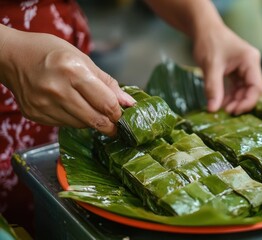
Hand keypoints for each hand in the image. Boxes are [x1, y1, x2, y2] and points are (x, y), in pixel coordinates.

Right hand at [0, 25, 134, 136]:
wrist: (11, 56)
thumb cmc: (51, 53)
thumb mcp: (83, 59)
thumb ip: (107, 83)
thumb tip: (128, 103)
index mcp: (73, 71)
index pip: (106, 104)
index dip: (119, 113)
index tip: (123, 115)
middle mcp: (57, 90)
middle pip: (96, 120)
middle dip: (110, 124)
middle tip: (114, 123)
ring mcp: (44, 105)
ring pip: (82, 125)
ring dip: (91, 121)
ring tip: (89, 107)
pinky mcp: (35, 115)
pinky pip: (65, 124)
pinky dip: (74, 119)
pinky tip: (70, 106)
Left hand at [193, 25, 261, 114]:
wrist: (203, 29)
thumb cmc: (209, 42)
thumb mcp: (210, 66)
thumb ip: (213, 88)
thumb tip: (212, 110)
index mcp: (250, 60)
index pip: (256, 87)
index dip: (247, 102)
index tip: (233, 111)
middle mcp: (251, 65)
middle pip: (251, 90)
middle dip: (239, 103)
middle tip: (224, 113)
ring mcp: (244, 69)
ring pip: (243, 91)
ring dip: (233, 101)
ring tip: (219, 109)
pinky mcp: (237, 72)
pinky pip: (236, 88)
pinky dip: (228, 96)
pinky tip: (218, 102)